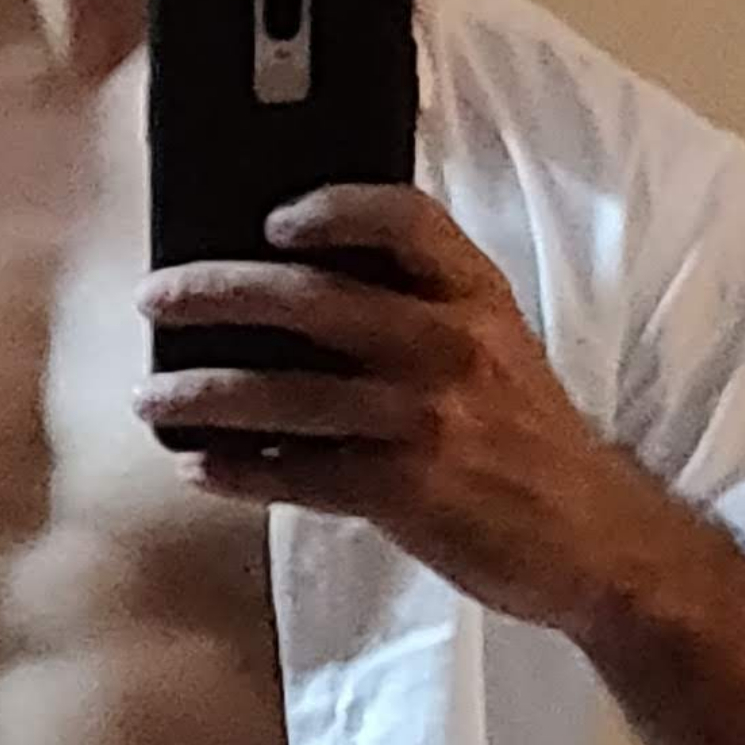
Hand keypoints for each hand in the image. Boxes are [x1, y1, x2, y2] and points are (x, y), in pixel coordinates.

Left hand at [137, 186, 629, 625]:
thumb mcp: (496, 346)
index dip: (333, 207)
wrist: (594, 536)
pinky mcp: (406, 491)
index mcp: (476, 296)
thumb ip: (421, 308)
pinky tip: (199, 466)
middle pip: (314, 297)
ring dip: (206, 395)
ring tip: (151, 397)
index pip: (405, 220)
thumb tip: (294, 284)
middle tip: (157, 297)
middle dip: (221, 293)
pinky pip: (301, 474)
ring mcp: (427, 420)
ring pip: (290, 395)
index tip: (271, 218)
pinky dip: (242, 471)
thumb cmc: (526, 436)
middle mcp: (451, 346)